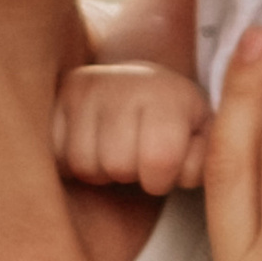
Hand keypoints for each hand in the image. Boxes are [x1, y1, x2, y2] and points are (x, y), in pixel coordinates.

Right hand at [54, 58, 213, 194]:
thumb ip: (206, 159)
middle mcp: (124, 81)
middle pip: (117, 166)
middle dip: (128, 175)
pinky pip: (54, 154)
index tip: (163, 168)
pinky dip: (69, 161)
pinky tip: (88, 145)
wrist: (138, 87)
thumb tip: (186, 172)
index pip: (160, 160)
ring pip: (83, 164)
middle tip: (134, 158)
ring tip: (111, 152)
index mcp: (167, 93)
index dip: (161, 179)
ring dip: (98, 171)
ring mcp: (85, 85)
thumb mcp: (202, 140)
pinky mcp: (56, 95)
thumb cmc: (174, 124)